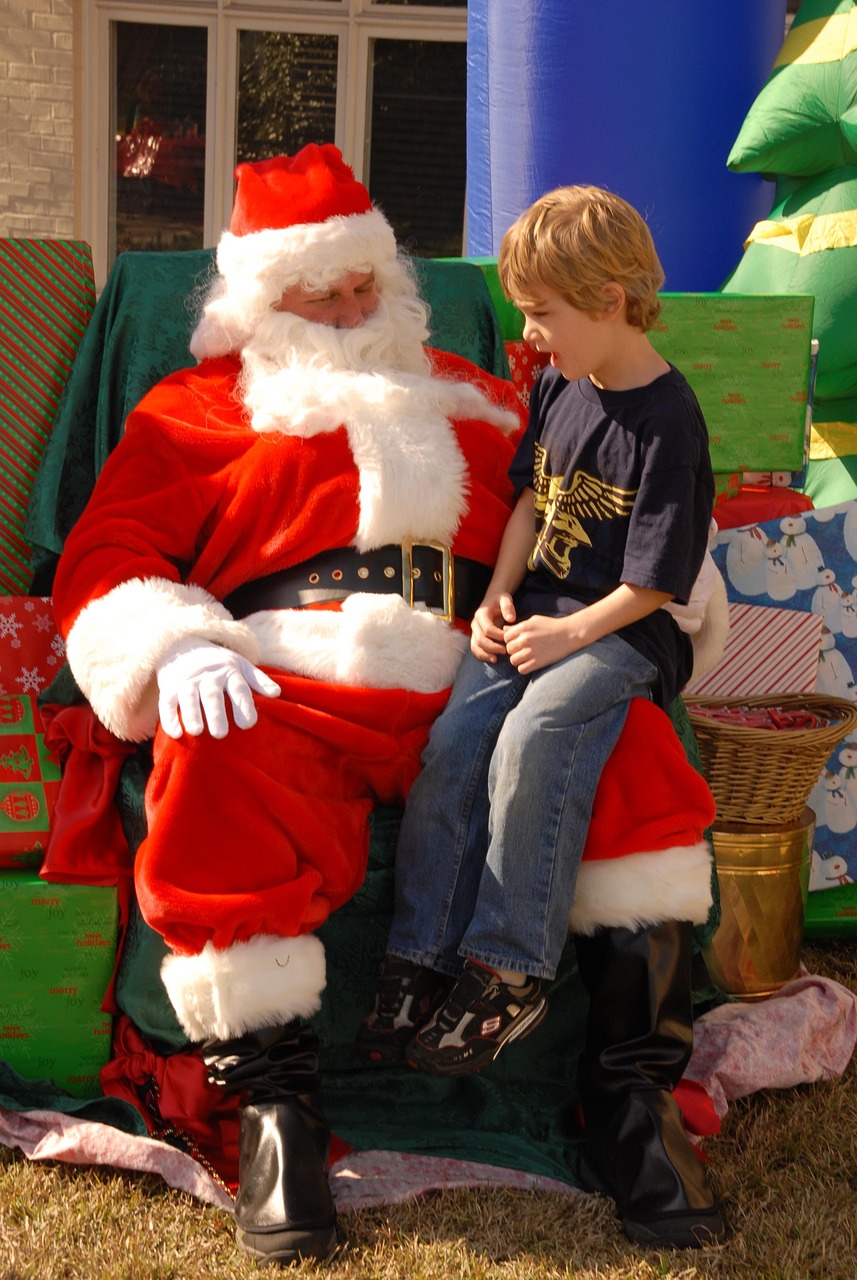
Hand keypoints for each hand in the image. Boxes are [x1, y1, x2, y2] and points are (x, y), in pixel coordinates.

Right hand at [156, 638, 279, 738]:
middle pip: (212, 694)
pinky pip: (167, 703)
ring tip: (197, 731)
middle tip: (221, 734)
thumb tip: (277, 693)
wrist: (183, 645)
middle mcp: (207, 676)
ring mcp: (187, 681)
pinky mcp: (169, 688)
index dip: (243, 705)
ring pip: (188, 697)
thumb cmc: (218, 662)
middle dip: (215, 713)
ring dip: (191, 714)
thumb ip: (258, 680)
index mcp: (229, 671)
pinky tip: (176, 733)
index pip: (238, 688)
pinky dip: (169, 718)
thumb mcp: (240, 665)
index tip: (248, 724)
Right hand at [471, 591, 516, 661]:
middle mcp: (475, 623)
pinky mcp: (476, 637)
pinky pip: (475, 648)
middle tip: (505, 651)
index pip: (487, 629)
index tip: (508, 639)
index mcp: (481, 614)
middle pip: (480, 639)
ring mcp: (474, 631)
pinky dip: (482, 655)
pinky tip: (492, 659)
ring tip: (496, 659)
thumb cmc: (500, 600)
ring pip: (475, 646)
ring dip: (485, 654)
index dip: (498, 636)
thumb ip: (508, 607)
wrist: (492, 600)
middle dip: (492, 647)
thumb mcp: (505, 598)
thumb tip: (511, 619)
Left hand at [503, 614, 583, 674]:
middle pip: (508, 649)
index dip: (511, 640)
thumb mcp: (534, 621)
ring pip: (513, 661)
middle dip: (514, 651)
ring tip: (526, 658)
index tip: (518, 642)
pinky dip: (524, 668)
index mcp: (523, 627)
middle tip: (523, 651)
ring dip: (518, 660)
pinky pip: (522, 669)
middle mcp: (525, 639)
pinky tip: (531, 664)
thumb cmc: (552, 626)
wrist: (570, 634)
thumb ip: (518, 626)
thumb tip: (504, 629)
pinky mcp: (538, 662)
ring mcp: (531, 651)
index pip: (506, 637)